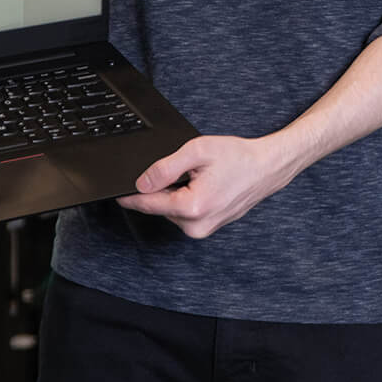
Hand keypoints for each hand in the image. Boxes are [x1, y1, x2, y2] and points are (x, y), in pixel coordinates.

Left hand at [116, 134, 295, 238]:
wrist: (267, 168)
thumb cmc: (238, 157)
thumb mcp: (198, 151)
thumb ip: (165, 167)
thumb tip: (141, 182)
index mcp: (192, 207)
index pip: (147, 203)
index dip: (129, 194)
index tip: (114, 191)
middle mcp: (196, 226)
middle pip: (159, 206)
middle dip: (162, 187)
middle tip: (186, 168)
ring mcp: (202, 230)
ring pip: (171, 210)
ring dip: (176, 193)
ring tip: (200, 176)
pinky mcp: (206, 229)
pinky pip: (184, 214)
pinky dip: (187, 199)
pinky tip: (204, 186)